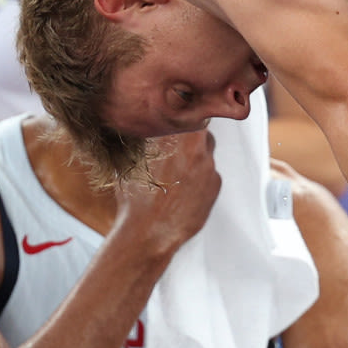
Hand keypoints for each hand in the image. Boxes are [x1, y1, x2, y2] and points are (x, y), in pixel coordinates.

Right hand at [113, 131, 223, 263]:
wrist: (148, 232)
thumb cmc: (135, 198)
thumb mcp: (132, 162)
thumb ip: (143, 142)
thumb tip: (144, 133)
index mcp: (173, 136)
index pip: (188, 115)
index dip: (183, 121)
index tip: (178, 126)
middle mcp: (195, 147)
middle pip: (202, 132)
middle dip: (192, 139)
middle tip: (178, 152)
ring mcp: (208, 166)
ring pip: (207, 154)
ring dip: (196, 159)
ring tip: (179, 175)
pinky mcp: (216, 185)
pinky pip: (211, 174)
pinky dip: (202, 178)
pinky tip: (186, 191)